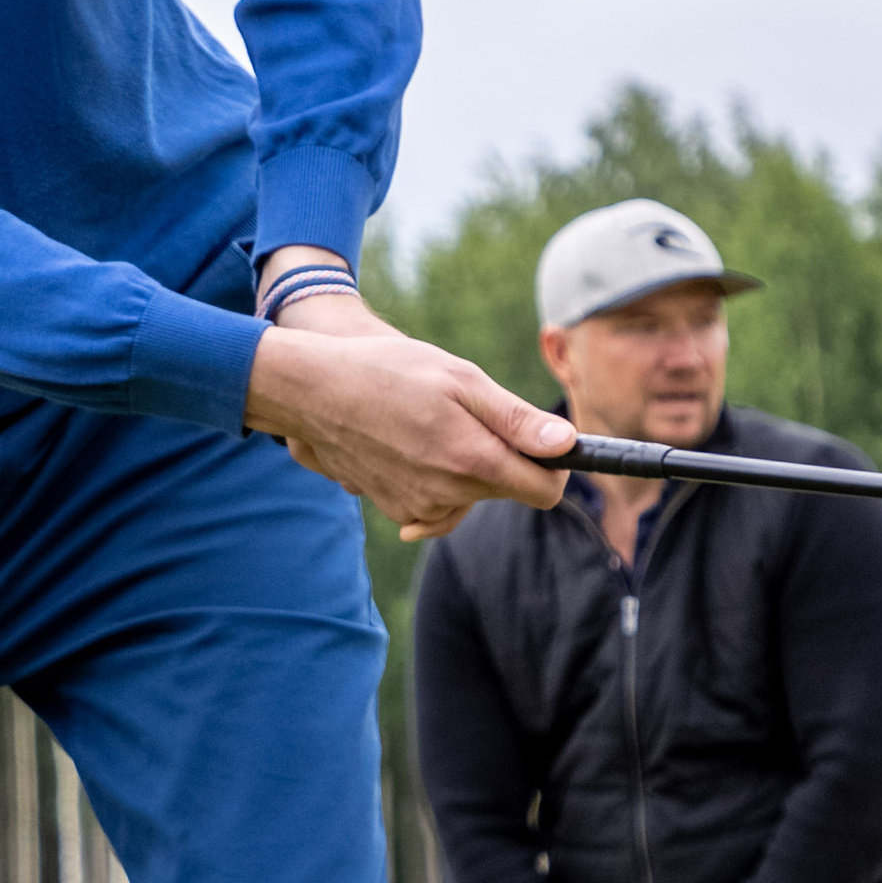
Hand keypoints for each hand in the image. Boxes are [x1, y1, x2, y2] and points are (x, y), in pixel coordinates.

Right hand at [244, 323, 573, 533]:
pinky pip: (438, 503)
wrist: (313, 391)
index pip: (545, 492)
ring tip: (434, 424)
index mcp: (472, 461)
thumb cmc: (388, 372)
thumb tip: (568, 444)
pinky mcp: (396, 510)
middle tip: (468, 412)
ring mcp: (419, 508)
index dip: (554, 466)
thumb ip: (516, 420)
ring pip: (471, 497)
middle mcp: (448, 495)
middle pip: (507, 491)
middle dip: (503, 458)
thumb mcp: (460, 380)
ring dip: (467, 468)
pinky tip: (414, 445)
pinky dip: (438, 479)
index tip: (545, 442)